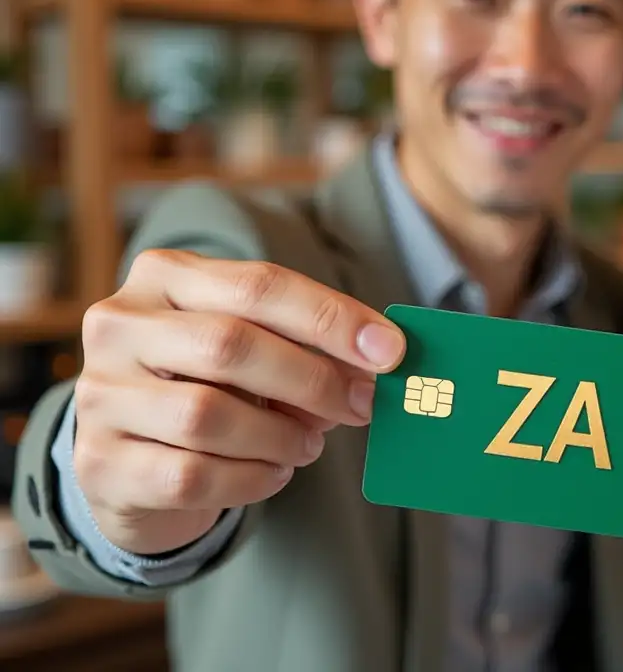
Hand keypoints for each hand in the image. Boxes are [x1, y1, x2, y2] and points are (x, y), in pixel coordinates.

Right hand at [73, 248, 405, 554]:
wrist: (134, 460)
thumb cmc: (215, 385)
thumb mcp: (258, 349)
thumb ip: (309, 345)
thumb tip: (381, 358)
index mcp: (165, 276)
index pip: (259, 284)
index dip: (331, 318)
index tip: (390, 351)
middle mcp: (118, 325)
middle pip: (230, 344)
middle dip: (313, 379)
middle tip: (362, 406)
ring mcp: (98, 395)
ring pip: (207, 415)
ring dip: (281, 436)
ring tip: (310, 444)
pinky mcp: (97, 465)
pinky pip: (190, 476)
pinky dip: (250, 480)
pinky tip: (274, 473)